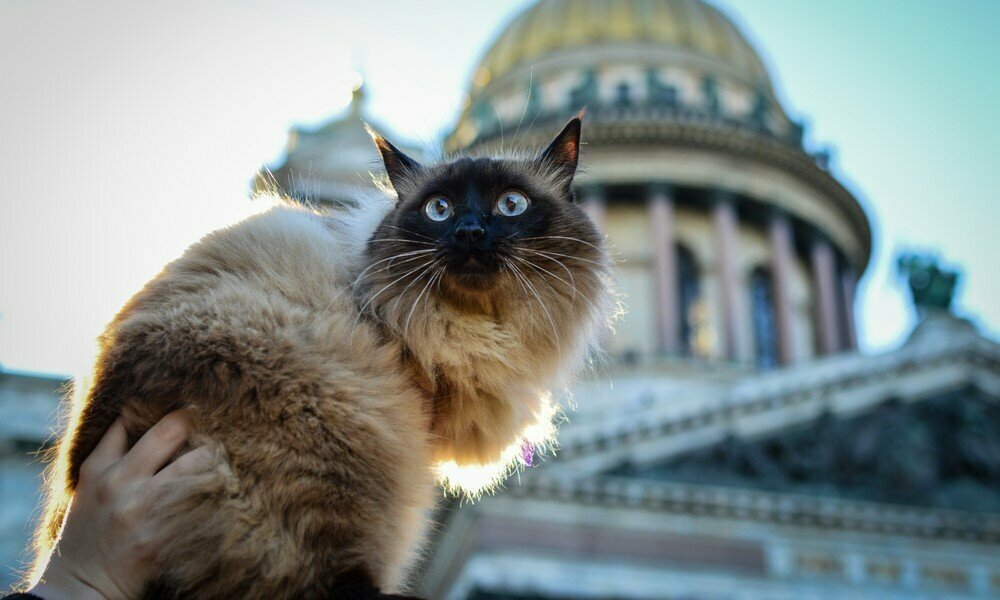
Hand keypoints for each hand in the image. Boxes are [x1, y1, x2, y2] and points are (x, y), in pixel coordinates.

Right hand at [28, 411, 217, 599]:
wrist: (80, 586)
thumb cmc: (88, 534)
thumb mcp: (88, 489)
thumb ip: (110, 454)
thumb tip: (134, 415)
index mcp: (98, 468)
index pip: (128, 420)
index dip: (155, 404)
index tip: (178, 399)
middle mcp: (120, 482)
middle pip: (169, 431)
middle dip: (192, 418)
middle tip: (208, 413)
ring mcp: (142, 508)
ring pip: (195, 463)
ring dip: (213, 456)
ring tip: (220, 454)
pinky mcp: (162, 534)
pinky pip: (202, 502)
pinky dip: (216, 491)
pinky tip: (224, 487)